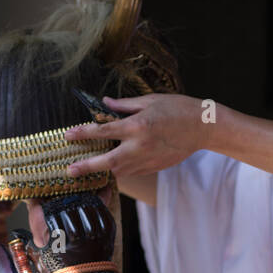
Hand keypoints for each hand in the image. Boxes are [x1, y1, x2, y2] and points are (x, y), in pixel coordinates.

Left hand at [64, 94, 206, 180]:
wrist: (204, 127)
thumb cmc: (178, 109)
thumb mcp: (150, 101)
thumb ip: (125, 105)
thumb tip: (104, 105)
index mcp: (137, 126)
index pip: (103, 131)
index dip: (83, 134)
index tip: (68, 135)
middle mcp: (140, 146)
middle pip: (107, 161)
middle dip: (87, 166)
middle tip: (69, 171)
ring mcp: (148, 160)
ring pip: (119, 171)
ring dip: (102, 170)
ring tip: (87, 169)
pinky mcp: (154, 167)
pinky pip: (132, 171)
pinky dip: (121, 169)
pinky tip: (113, 166)